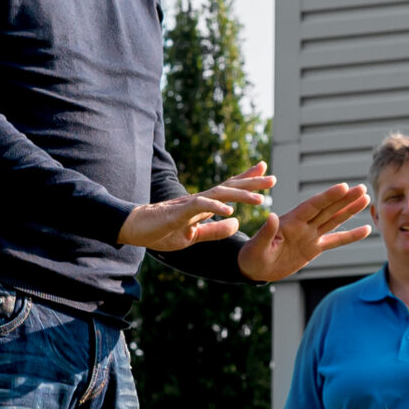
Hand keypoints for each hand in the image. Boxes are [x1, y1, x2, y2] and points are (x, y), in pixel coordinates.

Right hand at [119, 166, 279, 252]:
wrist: (136, 229)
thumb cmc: (162, 231)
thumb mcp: (194, 235)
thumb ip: (215, 230)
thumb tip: (236, 222)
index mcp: (204, 205)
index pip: (229, 189)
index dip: (247, 180)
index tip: (266, 173)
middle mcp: (200, 200)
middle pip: (230, 187)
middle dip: (252, 182)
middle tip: (273, 178)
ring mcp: (190, 204)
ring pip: (220, 194)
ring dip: (241, 195)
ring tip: (260, 198)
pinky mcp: (179, 212)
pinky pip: (200, 207)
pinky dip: (216, 208)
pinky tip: (231, 211)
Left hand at [240, 178, 372, 281]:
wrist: (254, 268)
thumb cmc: (252, 256)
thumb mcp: (257, 246)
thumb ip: (266, 232)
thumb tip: (271, 216)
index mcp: (291, 222)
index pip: (313, 206)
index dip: (328, 197)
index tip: (343, 187)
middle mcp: (303, 225)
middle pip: (328, 209)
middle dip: (345, 199)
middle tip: (362, 188)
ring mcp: (310, 236)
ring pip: (334, 220)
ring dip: (350, 210)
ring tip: (366, 199)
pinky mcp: (313, 248)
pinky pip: (335, 241)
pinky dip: (350, 236)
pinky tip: (365, 229)